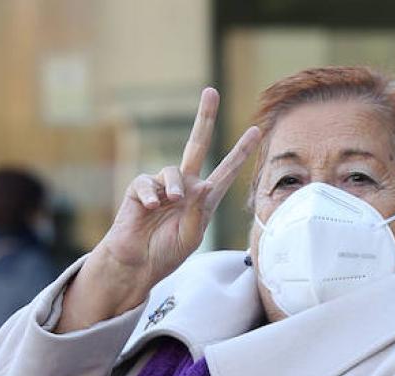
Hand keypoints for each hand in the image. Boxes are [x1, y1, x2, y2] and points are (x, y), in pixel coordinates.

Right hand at [58, 89, 261, 330]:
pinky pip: (146, 183)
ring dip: (173, 186)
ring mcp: (161, 187)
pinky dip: (151, 193)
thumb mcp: (191, 236)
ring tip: (170, 203)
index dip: (241, 152)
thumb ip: (198, 211)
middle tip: (210, 92)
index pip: (226, 171)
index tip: (256, 131)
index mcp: (203, 199)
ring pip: (172, 171)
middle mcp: (184, 187)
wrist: (137, 264)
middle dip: (204, 118)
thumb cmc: (166, 253)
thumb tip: (202, 184)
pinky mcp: (139, 191)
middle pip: (196, 144)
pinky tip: (153, 207)